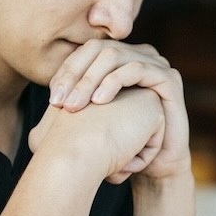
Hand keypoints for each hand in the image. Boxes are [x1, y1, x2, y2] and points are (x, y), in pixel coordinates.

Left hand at [47, 40, 190, 180]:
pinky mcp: (169, 78)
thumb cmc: (121, 144)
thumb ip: (75, 102)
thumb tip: (45, 100)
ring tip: (75, 106)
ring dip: (90, 80)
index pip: (86, 52)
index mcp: (120, 60)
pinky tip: (100, 102)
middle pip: (98, 49)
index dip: (66, 71)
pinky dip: (115, 82)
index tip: (52, 100)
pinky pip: (137, 69)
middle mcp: (138, 55)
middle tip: (60, 103)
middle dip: (75, 75)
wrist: (154, 166)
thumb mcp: (92, 120)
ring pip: (115, 56)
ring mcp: (156, 64)